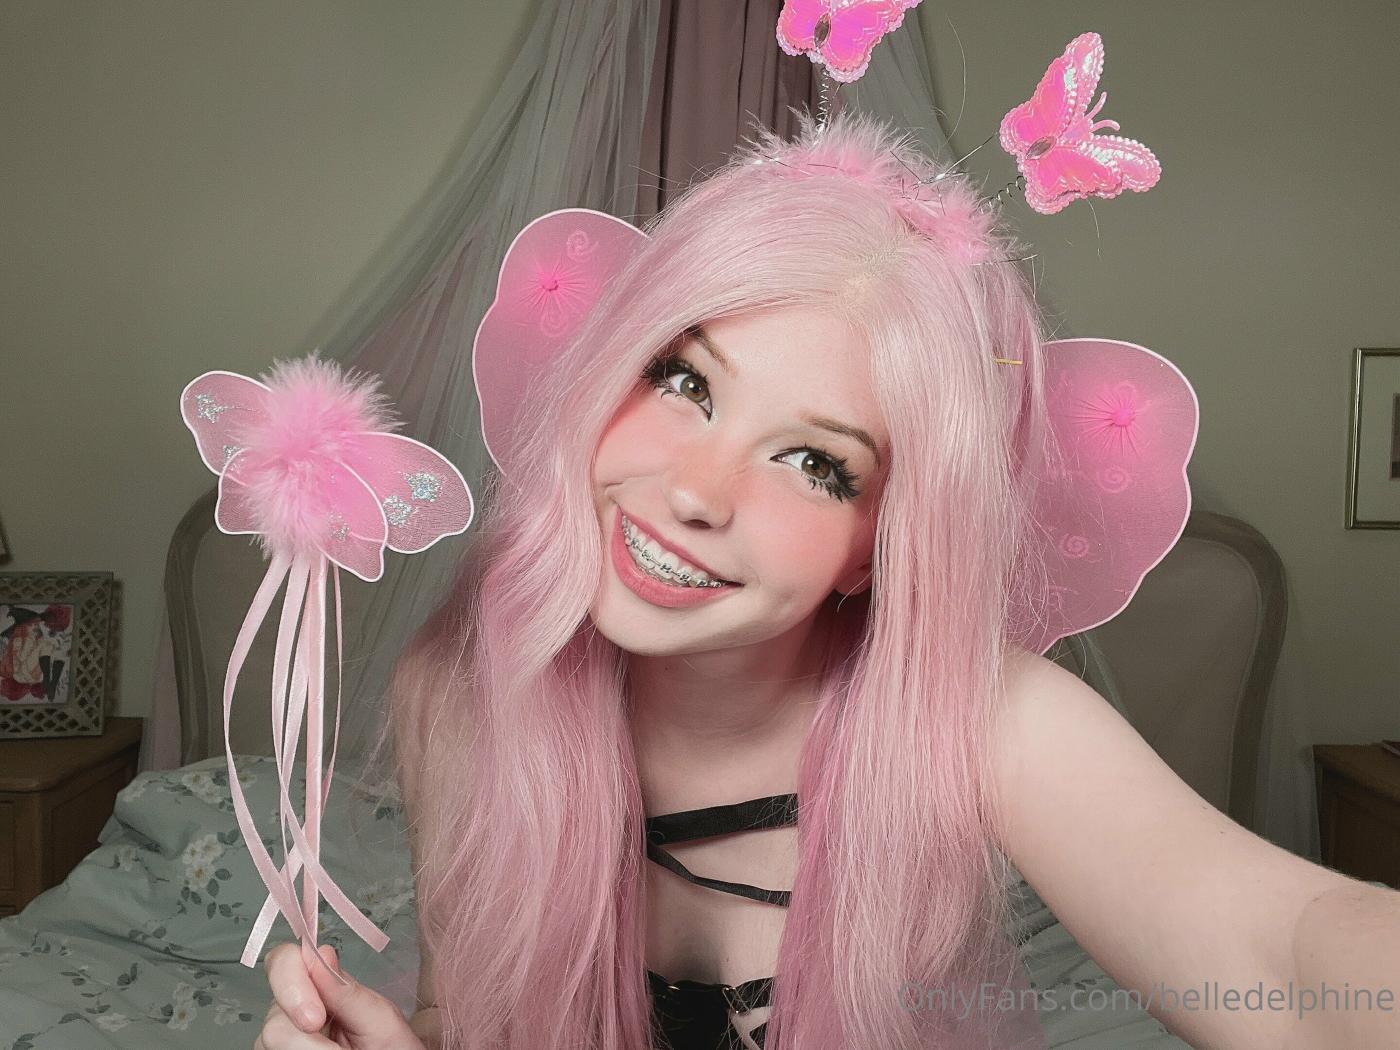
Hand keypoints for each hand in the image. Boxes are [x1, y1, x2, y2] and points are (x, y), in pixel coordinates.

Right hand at [255, 942, 425, 1049]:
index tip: (315, 1016)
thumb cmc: (390, 1047)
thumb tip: (319, 953)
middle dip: (300, 1034)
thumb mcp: (379, 1018)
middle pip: (273, 1011)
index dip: (290, 981)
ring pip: (271, 1040)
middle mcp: (295, 1008)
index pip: (284, 960)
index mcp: (321, 984)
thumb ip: (347, 991)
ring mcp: (285, 1038)